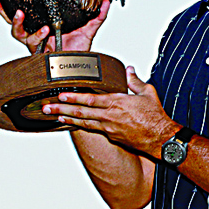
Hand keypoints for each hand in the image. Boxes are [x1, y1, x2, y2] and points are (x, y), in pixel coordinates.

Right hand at [0, 0, 109, 52]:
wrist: (82, 69)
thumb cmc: (80, 51)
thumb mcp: (89, 29)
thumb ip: (97, 16)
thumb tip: (106, 1)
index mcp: (42, 26)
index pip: (23, 14)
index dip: (8, 6)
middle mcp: (35, 35)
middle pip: (12, 22)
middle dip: (3, 11)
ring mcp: (35, 45)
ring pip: (18, 33)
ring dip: (18, 23)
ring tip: (21, 13)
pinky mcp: (38, 54)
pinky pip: (32, 44)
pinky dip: (37, 35)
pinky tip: (44, 29)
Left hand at [42, 66, 177, 156]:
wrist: (161, 138)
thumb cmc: (155, 117)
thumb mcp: (147, 93)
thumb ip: (135, 81)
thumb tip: (129, 70)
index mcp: (117, 103)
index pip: (90, 99)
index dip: (74, 97)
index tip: (61, 95)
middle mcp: (110, 117)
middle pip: (81, 112)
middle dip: (62, 109)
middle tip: (47, 108)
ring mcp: (109, 128)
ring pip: (84, 122)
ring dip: (67, 119)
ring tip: (54, 116)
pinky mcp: (112, 137)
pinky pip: (92, 130)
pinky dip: (81, 126)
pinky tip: (73, 124)